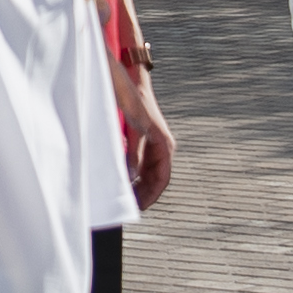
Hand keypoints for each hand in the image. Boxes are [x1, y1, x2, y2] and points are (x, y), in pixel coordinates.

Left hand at [119, 71, 175, 209]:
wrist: (137, 85)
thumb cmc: (139, 105)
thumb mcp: (136, 132)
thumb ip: (133, 155)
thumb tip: (131, 177)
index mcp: (165, 146)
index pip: (162, 178)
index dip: (151, 194)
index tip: (140, 207)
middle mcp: (163, 148)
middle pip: (157, 179)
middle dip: (145, 194)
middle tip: (131, 207)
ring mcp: (156, 147)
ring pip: (150, 174)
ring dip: (140, 186)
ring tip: (128, 199)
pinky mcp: (147, 144)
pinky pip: (144, 166)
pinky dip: (136, 176)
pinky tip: (126, 183)